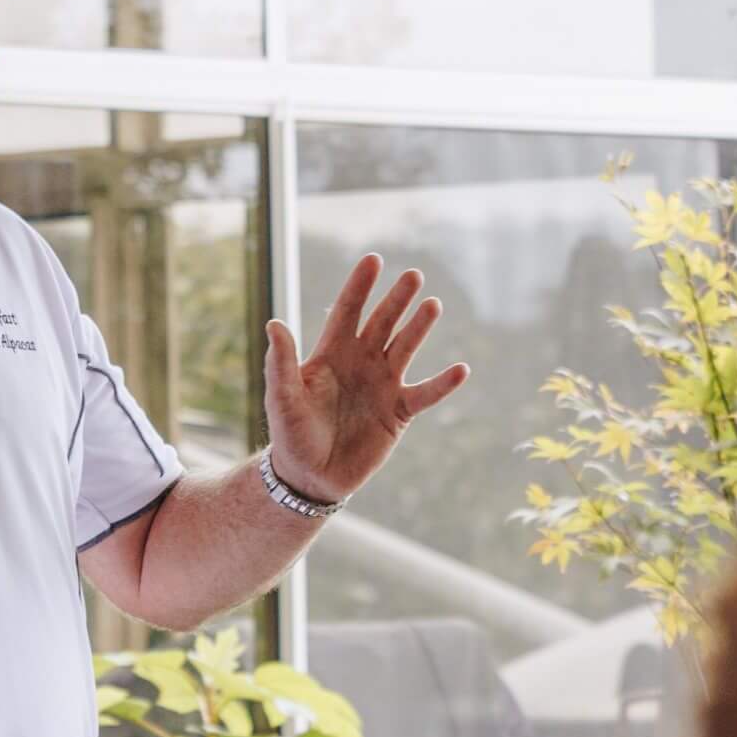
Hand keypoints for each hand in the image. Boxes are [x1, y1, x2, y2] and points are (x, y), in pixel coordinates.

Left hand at [264, 255, 467, 505]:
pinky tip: (461, 370)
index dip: (359, 287)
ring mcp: (382, 385)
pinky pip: (425, 394)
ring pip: (405, 349)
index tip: (373, 259)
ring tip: (433, 305)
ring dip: (419, 328)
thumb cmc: (291, 434)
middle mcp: (360, 363)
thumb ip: (281, 362)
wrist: (311, 476)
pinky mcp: (398, 412)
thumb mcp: (282, 397)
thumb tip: (274, 323)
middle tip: (413, 275)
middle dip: (396, 300)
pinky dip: (443, 384)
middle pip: (382, 323)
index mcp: (331, 353)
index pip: (347, 311)